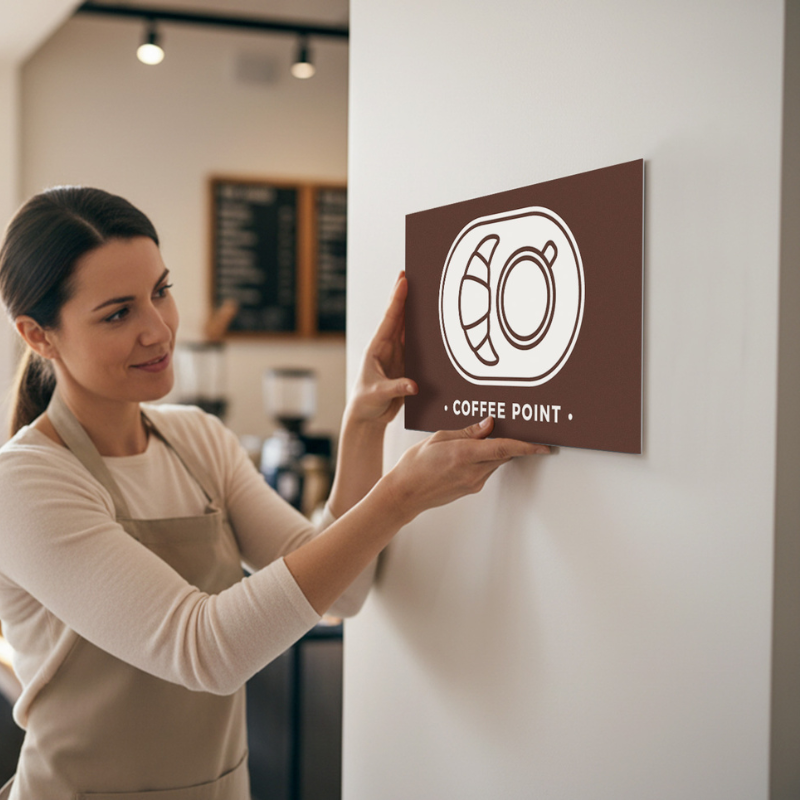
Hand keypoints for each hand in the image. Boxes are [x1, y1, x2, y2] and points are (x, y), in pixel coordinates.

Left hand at [347, 272, 416, 426]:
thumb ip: (396, 388)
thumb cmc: (365, 404)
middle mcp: (387, 348)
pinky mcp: (406, 365)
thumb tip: (414, 385)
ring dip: (418, 312)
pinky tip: (435, 324)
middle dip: (407, 296)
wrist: (367, 418)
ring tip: (427, 292)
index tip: (403, 279)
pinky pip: (417, 346)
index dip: (397, 299)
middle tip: (414, 273)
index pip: (389, 319)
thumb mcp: (377, 394)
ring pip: (409, 329)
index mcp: (377, 348)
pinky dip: (425, 335)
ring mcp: (397, 355)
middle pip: (400, 317)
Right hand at [382, 417, 550, 523]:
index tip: (544, 445)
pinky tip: (471, 453)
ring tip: (483, 438)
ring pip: (495, 462)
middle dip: (513, 443)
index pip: (504, 449)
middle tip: (519, 429)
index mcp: (464, 455)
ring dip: (496, 451)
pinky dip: (485, 459)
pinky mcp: (471, 489)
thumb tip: (489, 425)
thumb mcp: (438, 438)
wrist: (404, 493)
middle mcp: (472, 472)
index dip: (527, 446)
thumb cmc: (415, 465)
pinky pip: (486, 470)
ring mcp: (473, 483)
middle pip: (504, 455)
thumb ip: (467, 432)